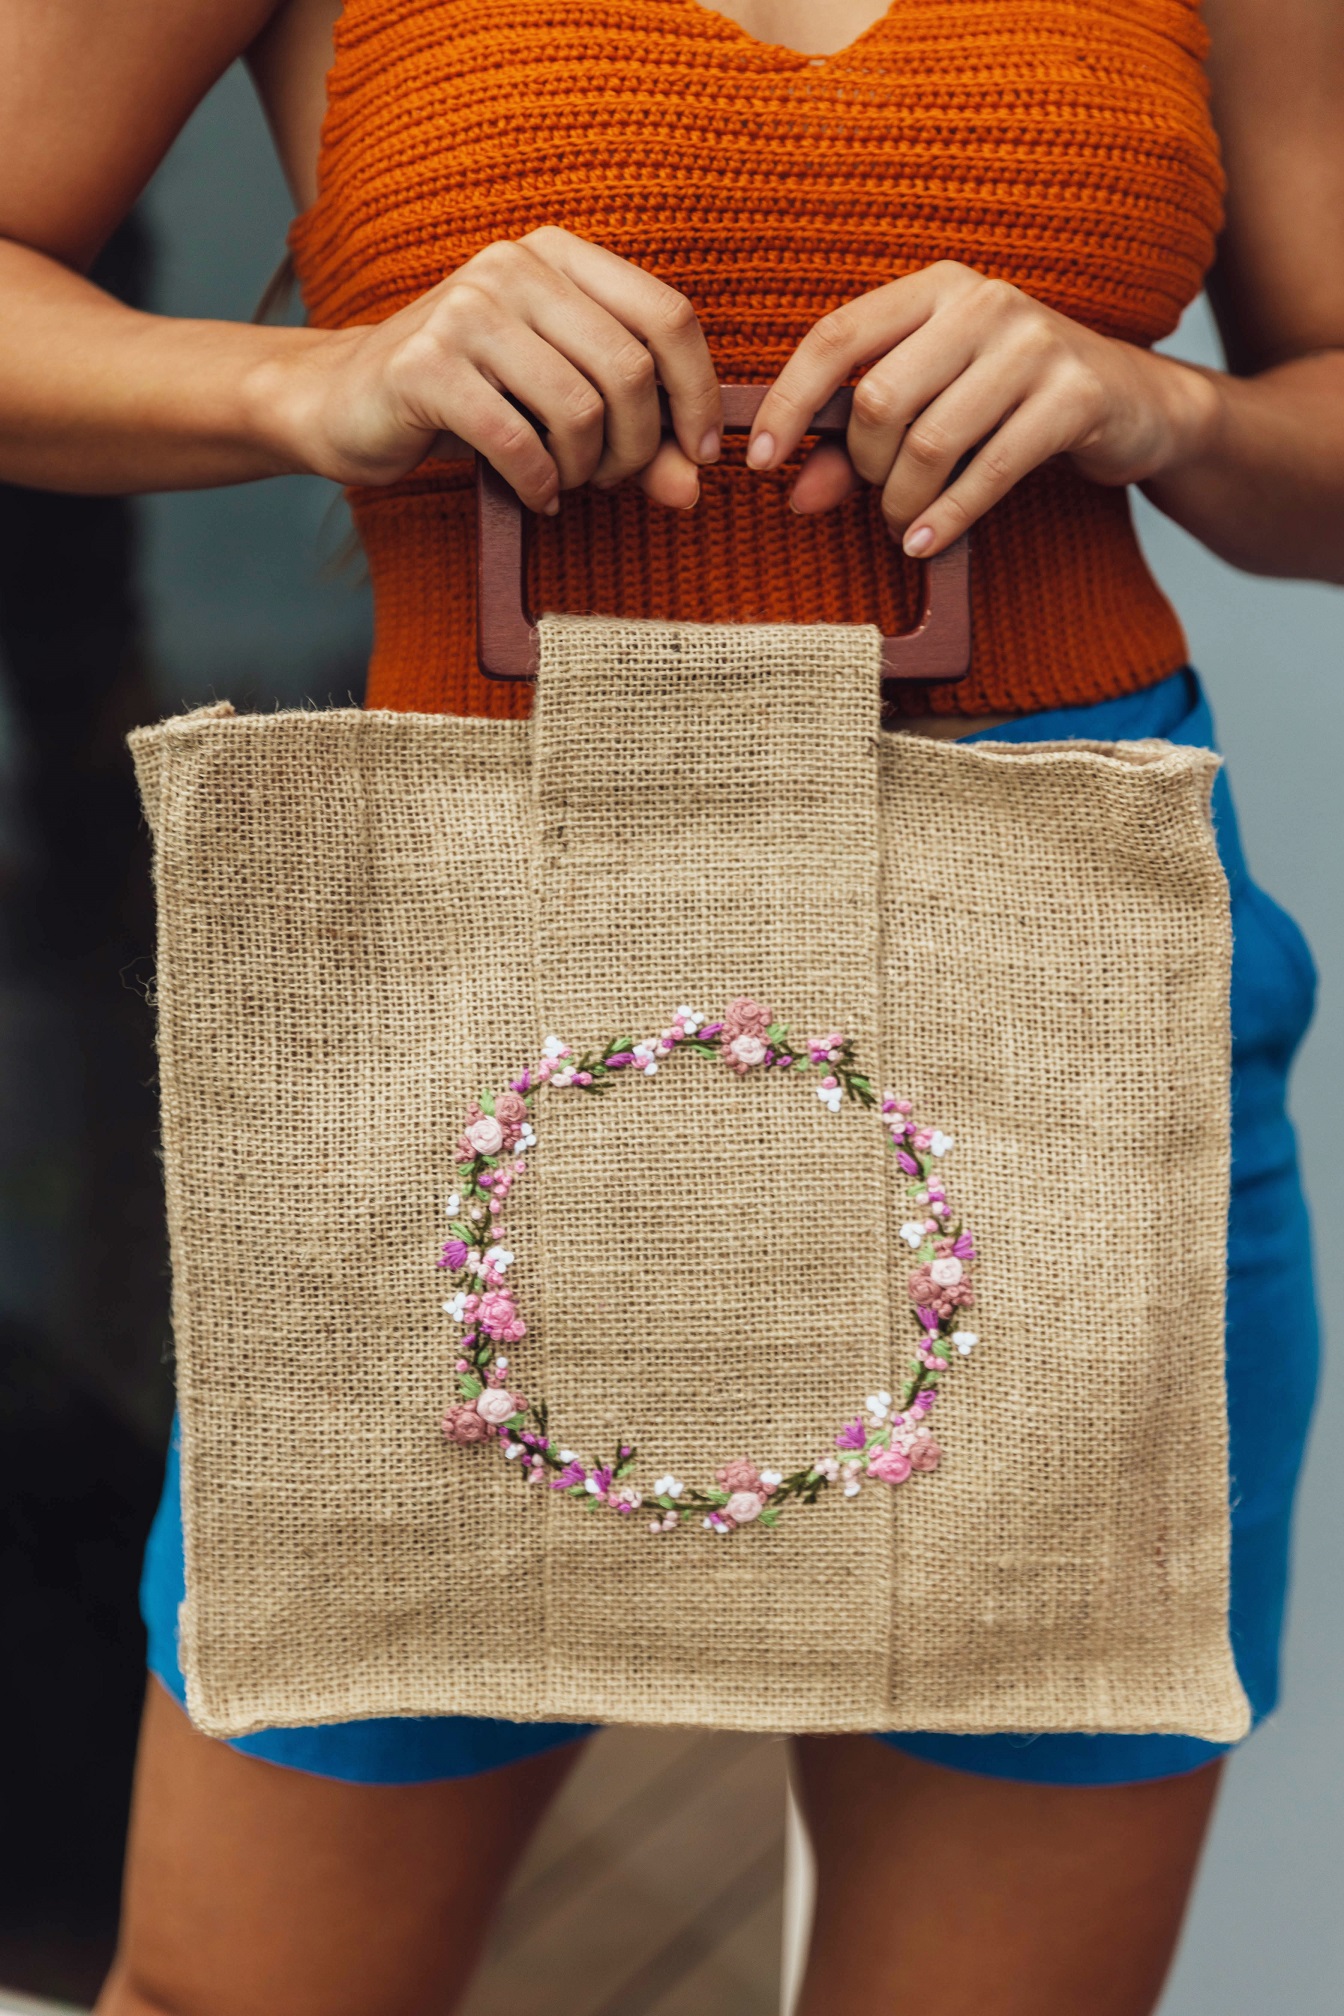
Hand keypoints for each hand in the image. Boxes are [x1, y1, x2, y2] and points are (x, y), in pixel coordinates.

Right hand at [262, 227, 721, 511]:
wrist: (344, 400)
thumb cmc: (468, 401)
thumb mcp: (560, 409)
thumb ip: (633, 440)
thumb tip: (690, 488)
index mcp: (559, 256)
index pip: (670, 317)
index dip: (698, 395)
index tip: (698, 455)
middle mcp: (514, 266)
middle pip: (630, 370)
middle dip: (636, 448)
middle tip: (611, 481)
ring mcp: (466, 309)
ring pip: (579, 409)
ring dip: (583, 469)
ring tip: (564, 481)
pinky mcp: (426, 365)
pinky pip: (517, 442)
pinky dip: (537, 484)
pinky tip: (532, 494)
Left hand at [745, 261, 1216, 554]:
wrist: (1136, 403)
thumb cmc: (1012, 404)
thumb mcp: (932, 410)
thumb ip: (857, 445)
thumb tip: (795, 492)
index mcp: (934, 289)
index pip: (836, 337)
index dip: (788, 404)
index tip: (760, 462)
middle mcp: (982, 302)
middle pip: (878, 400)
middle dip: (862, 469)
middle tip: (876, 503)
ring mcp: (1034, 345)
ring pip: (928, 441)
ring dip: (903, 504)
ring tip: (906, 527)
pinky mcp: (1075, 396)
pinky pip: (987, 471)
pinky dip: (948, 518)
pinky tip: (928, 543)